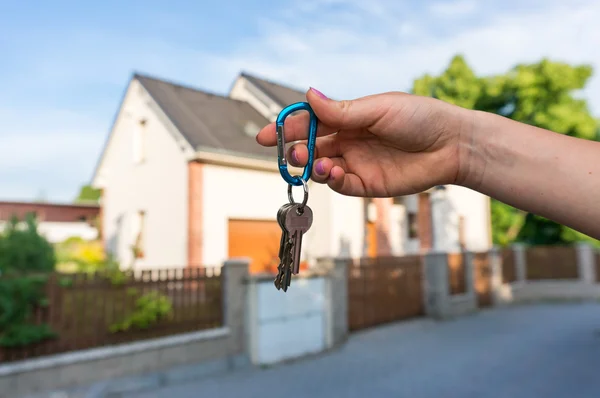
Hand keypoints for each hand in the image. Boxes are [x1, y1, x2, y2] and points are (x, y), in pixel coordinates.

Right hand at [256, 88, 473, 196]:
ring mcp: (358, 163)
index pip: (311, 122)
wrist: (451, 145)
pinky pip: (342, 186)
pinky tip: (332, 174)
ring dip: (312, 167)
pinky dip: (332, 181)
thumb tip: (309, 95)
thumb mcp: (378, 109)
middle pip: (312, 148)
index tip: (266, 135)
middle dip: (297, 151)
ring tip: (315, 164)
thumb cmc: (420, 118)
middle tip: (291, 153)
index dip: (288, 128)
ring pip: (322, 168)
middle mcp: (350, 141)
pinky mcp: (368, 185)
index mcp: (350, 118)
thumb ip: (342, 110)